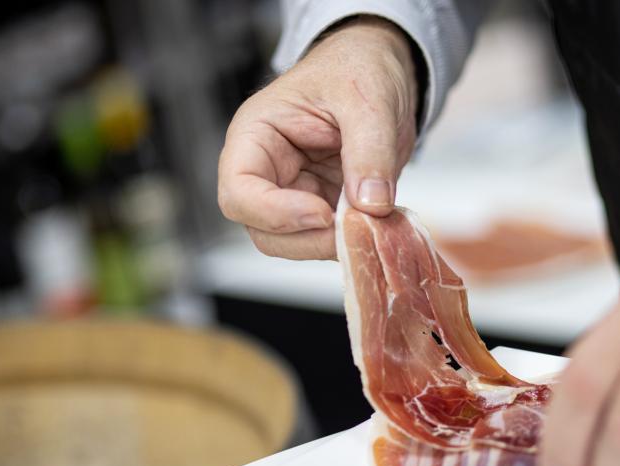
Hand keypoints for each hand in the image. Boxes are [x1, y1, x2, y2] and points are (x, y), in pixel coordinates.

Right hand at [218, 17, 418, 259]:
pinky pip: (328, 239)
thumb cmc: (357, 67)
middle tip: (356, 228)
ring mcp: (295, 193)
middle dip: (309, 239)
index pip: (239, 191)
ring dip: (333, 244)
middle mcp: (268, 170)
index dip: (276, 213)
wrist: (381, 70)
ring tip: (373, 222)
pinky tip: (380, 223)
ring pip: (295, 243)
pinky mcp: (325, 207)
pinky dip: (353, 241)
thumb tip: (370, 205)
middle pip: (263, 231)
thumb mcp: (368, 98)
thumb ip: (370, 151)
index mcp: (256, 135)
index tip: (323, 213)